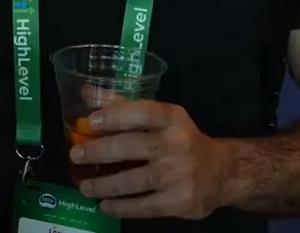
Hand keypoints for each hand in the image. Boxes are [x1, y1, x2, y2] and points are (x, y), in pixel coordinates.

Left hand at [70, 100, 229, 219]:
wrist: (222, 172)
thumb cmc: (183, 140)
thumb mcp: (163, 118)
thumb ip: (126, 107)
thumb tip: (86, 94)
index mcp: (173, 119)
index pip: (142, 113)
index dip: (115, 116)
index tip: (90, 122)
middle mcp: (177, 144)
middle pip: (131, 147)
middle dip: (100, 152)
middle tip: (76, 155)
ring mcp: (178, 175)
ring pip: (134, 180)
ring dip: (104, 184)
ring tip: (85, 186)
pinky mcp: (179, 202)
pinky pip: (144, 206)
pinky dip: (121, 207)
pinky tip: (105, 205)